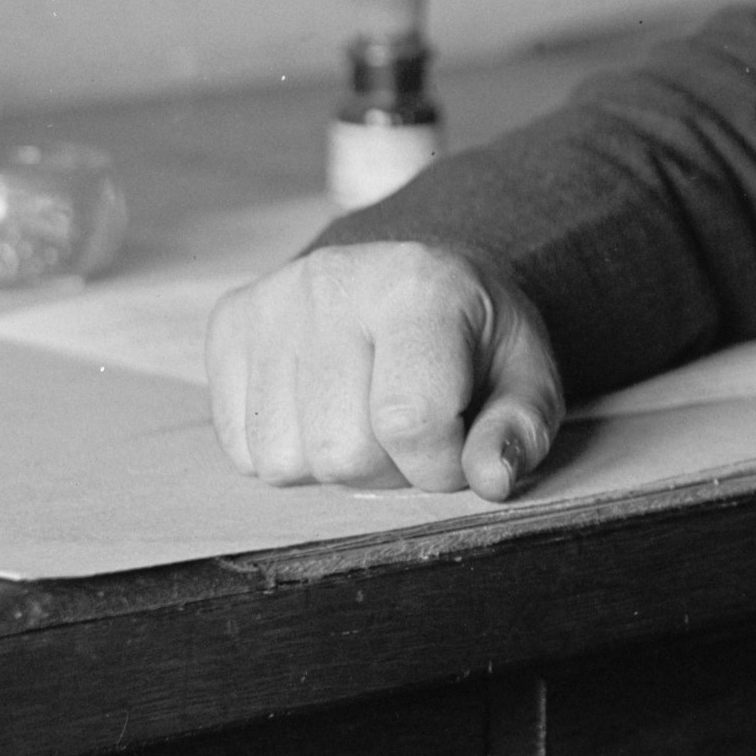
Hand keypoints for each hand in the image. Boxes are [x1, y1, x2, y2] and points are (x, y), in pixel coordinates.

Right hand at [202, 241, 565, 500]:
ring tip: (363, 414)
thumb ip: (518, 430)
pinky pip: (243, 447)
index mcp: (420, 285)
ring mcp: (272, 300)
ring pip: (284, 460)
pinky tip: (321, 407)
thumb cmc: (474, 339)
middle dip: (387, 466)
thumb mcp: (527, 378)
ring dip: (332, 463)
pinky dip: (287, 449)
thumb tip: (491, 478)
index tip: (458, 447)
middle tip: (409, 426)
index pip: (408, 421)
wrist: (413, 277)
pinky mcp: (229, 322)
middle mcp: (332, 282)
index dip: (438, 465)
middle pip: (342, 452)